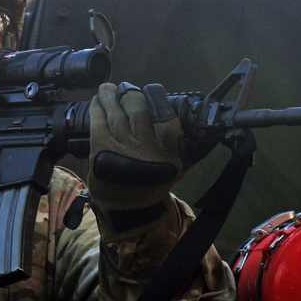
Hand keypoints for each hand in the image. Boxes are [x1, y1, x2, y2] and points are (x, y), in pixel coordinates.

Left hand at [88, 82, 186, 233]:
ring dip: (110, 95)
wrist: (127, 211)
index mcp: (169, 155)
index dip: (159, 100)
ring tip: (107, 89)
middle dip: (131, 94)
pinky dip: (98, 108)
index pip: (168, 120)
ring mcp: (123, 149)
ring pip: (117, 112)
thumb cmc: (151, 186)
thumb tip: (203, 129)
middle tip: (126, 89)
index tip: (153, 91)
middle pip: (138, 109)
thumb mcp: (176, 170)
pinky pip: (99, 121)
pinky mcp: (101, 150)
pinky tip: (97, 101)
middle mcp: (147, 151)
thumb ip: (187, 150)